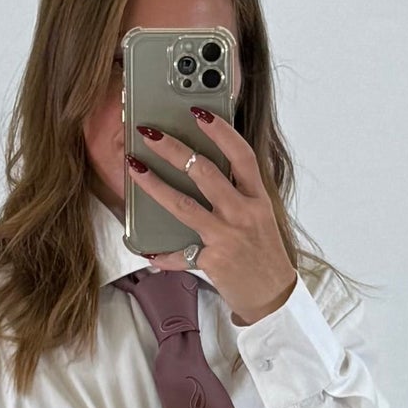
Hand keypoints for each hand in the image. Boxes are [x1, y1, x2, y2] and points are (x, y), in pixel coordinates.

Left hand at [127, 111, 297, 324]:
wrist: (272, 295)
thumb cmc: (262, 253)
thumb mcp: (259, 216)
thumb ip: (237, 193)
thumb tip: (201, 169)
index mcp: (257, 198)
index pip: (241, 155)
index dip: (221, 131)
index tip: (199, 113)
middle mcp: (243, 213)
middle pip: (205, 173)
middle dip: (175, 149)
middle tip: (151, 133)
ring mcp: (227, 237)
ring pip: (184, 205)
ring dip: (155, 185)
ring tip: (135, 168)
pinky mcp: (212, 261)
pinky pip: (180, 254)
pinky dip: (162, 253)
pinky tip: (145, 248)